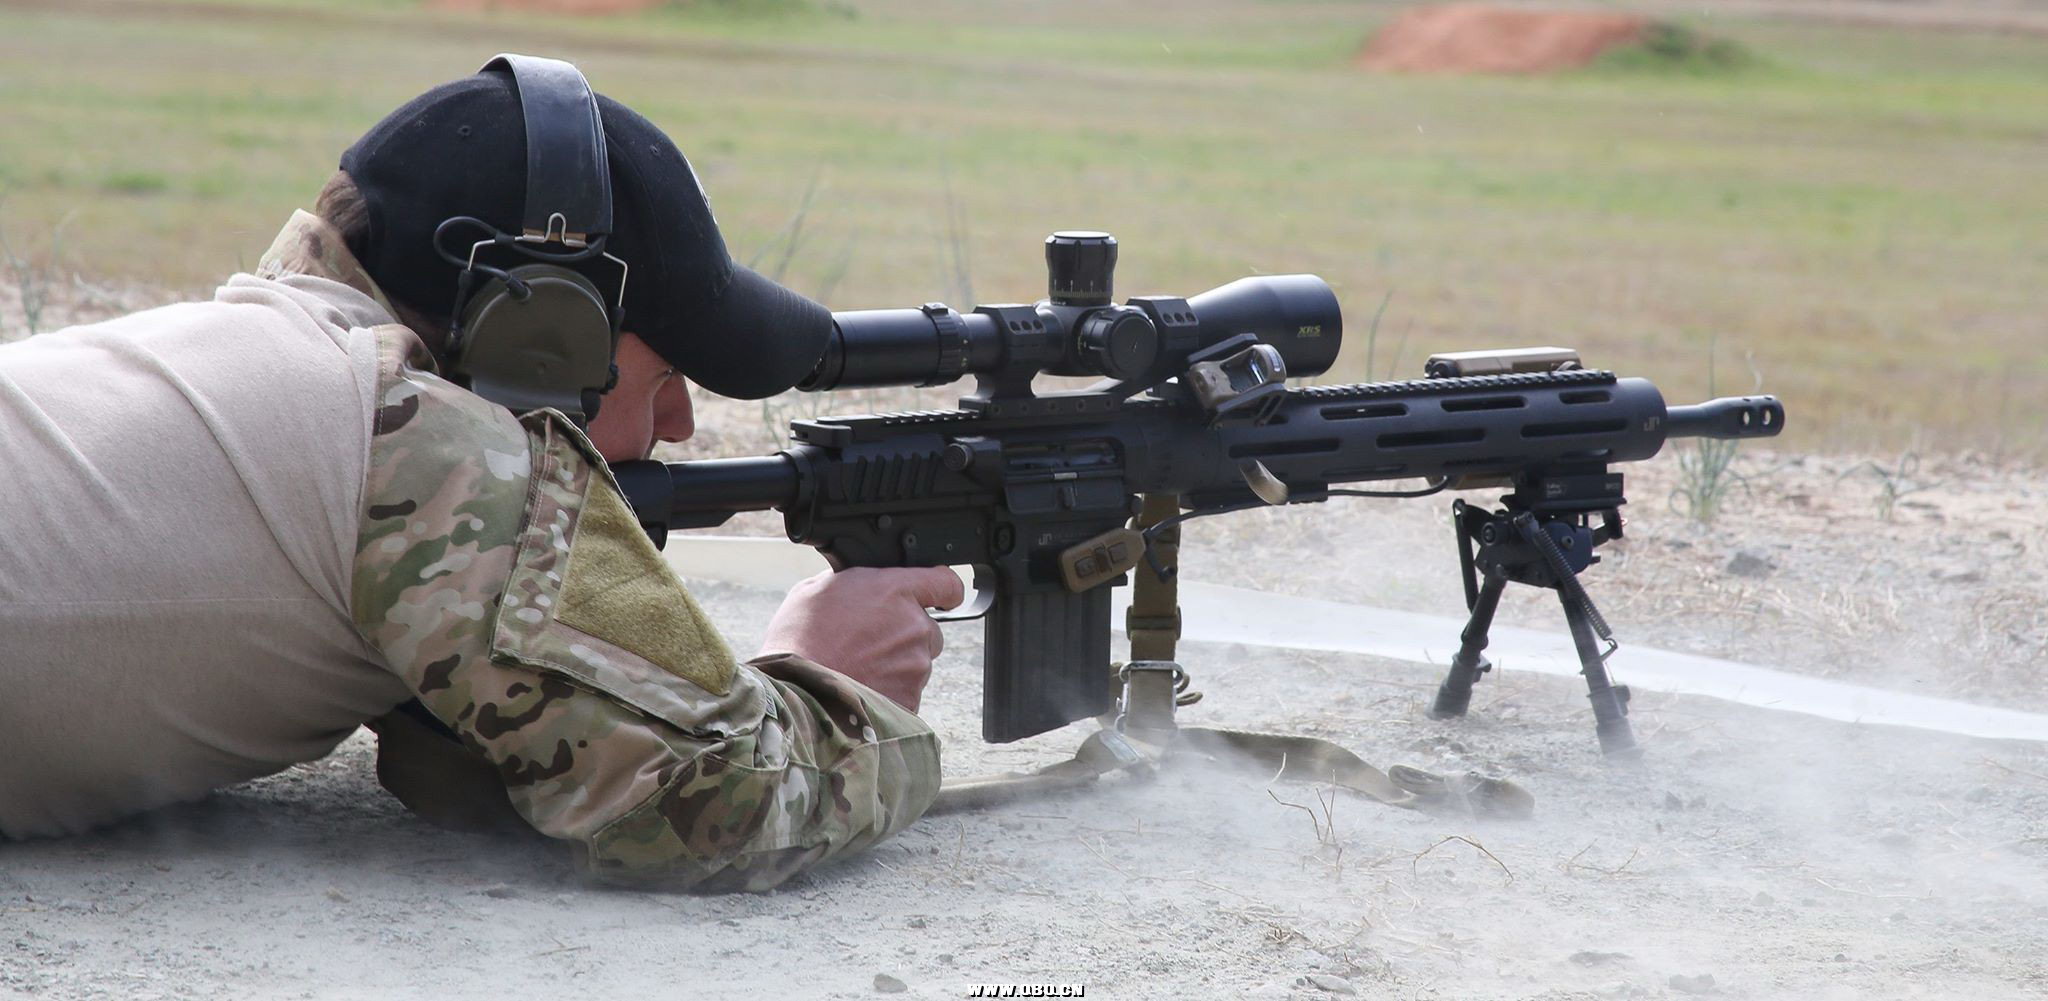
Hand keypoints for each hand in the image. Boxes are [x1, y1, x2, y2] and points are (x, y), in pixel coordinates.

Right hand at [756, 567, 965, 711]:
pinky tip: (860, 686)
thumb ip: (856, 583)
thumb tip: (864, 586)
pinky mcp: (910, 697)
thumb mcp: (817, 589)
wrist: (794, 691)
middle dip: (906, 636)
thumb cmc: (799, 639)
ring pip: (916, 662)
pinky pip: (907, 691)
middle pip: (928, 629)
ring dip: (895, 665)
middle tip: (868, 644)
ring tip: (856, 668)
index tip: (941, 598)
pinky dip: (889, 690)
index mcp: (895, 591)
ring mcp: (916, 664)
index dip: (944, 591)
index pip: (947, 584)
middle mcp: (914, 626)